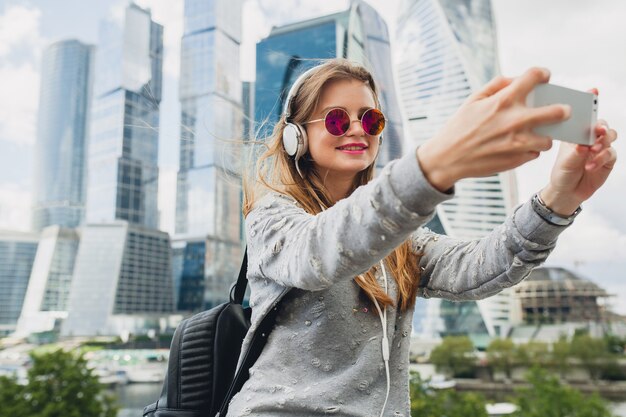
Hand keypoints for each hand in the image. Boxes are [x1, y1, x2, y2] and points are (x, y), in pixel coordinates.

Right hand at [417, 67, 569, 190]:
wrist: (447, 158)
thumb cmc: (459, 127)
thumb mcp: (473, 100)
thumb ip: (497, 85)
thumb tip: (518, 79)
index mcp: (503, 101)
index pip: (535, 77)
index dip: (542, 74)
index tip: (544, 78)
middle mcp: (515, 121)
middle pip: (557, 111)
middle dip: (562, 109)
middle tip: (562, 111)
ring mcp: (519, 143)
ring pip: (549, 139)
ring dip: (544, 136)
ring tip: (534, 135)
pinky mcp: (517, 160)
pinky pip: (535, 153)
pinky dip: (529, 150)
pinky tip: (518, 148)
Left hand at [540, 90, 617, 215]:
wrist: (567, 192)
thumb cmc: (562, 172)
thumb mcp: (565, 160)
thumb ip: (576, 151)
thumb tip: (585, 143)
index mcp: (576, 133)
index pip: (585, 115)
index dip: (591, 102)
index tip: (594, 91)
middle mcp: (590, 138)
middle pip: (602, 124)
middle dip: (600, 126)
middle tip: (597, 131)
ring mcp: (601, 148)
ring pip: (609, 137)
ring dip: (602, 143)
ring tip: (591, 151)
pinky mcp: (608, 160)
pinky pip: (611, 153)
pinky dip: (601, 158)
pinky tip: (590, 165)